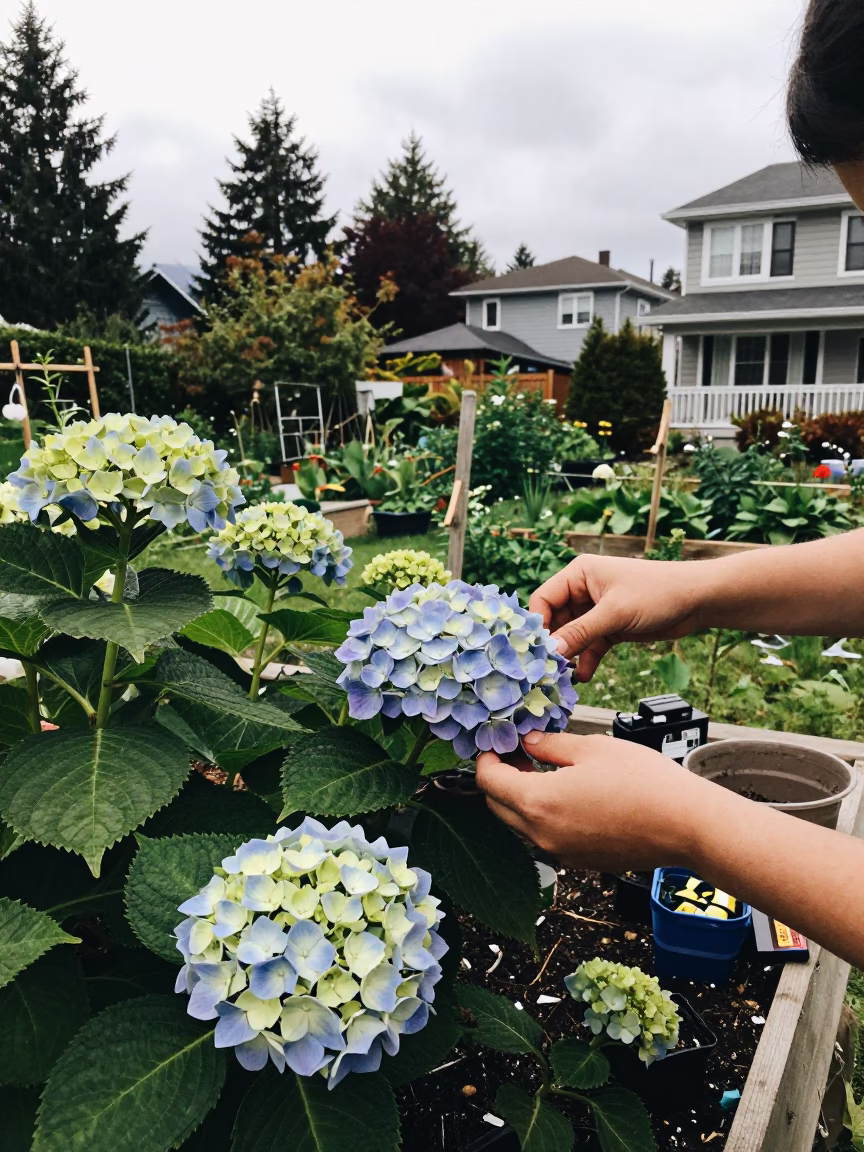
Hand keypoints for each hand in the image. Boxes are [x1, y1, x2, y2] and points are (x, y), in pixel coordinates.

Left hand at [475, 730, 713, 870]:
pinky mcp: (579, 861)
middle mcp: (541, 835)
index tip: (496, 742)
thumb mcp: (591, 748)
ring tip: (543, 770)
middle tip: (519, 753)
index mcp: (538, 803)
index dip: (486, 758)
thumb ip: (551, 745)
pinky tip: (567, 793)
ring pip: (520, 825)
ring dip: (520, 798)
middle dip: (499, 778)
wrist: (686, 826)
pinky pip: (545, 837)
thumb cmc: (643, 781)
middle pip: (498, 807)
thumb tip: (529, 742)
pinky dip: (543, 815)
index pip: (488, 782)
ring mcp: (560, 853)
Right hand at [529, 554, 707, 679]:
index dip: (539, 625)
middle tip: (548, 670)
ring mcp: (597, 610)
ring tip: (564, 678)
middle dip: (554, 645)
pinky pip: (590, 646)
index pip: (543, 599)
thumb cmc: (657, 592)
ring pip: (572, 637)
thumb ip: (581, 632)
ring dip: (570, 656)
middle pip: (556, 621)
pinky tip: (584, 677)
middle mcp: (583, 590)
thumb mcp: (615, 613)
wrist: (697, 600)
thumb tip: (552, 652)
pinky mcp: (611, 627)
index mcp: (579, 574)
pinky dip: (587, 660)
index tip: (536, 651)